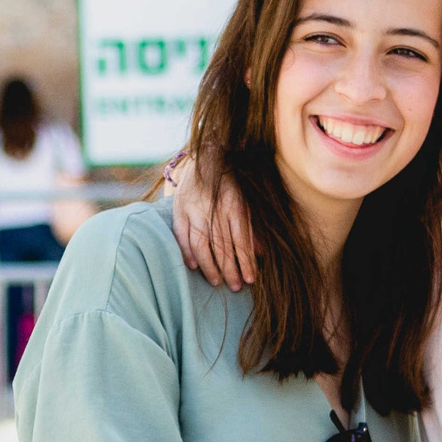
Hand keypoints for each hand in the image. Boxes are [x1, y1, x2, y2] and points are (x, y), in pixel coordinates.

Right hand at [168, 151, 255, 289]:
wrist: (207, 154)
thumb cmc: (231, 182)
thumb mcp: (247, 199)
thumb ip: (252, 226)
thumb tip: (261, 253)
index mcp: (234, 205)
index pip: (241, 240)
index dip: (246, 262)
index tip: (251, 279)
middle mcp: (213, 208)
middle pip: (222, 246)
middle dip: (230, 269)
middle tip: (235, 286)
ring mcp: (194, 209)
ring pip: (201, 244)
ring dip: (209, 266)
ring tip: (216, 281)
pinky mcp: (179, 208)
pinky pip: (182, 235)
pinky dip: (187, 252)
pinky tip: (193, 266)